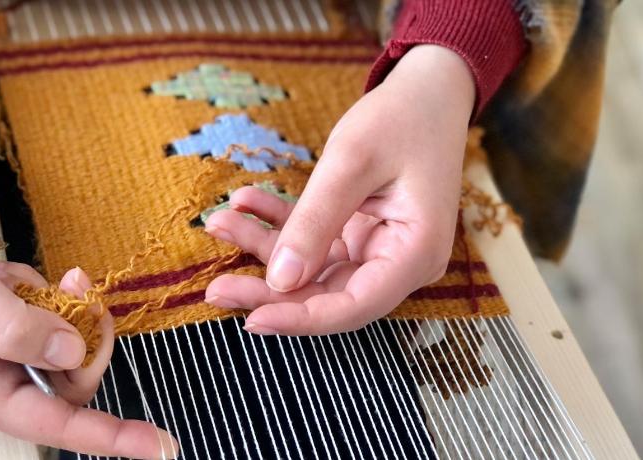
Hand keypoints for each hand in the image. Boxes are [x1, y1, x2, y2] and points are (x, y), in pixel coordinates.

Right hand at [0, 194, 176, 458]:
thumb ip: (11, 324)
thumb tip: (71, 354)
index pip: (52, 422)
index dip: (109, 437)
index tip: (159, 445)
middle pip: (72, 381)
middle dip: (89, 338)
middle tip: (82, 290)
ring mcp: (0, 347)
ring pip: (68, 347)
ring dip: (70, 310)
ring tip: (45, 276)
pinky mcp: (8, 320)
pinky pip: (54, 316)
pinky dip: (54, 294)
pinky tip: (25, 274)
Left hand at [204, 45, 475, 334]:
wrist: (427, 90)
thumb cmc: (401, 118)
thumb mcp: (351, 163)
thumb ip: (314, 222)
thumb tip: (279, 280)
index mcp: (415, 253)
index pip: (353, 307)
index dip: (300, 319)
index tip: (250, 318)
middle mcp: (399, 262)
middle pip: (327, 295)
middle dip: (268, 290)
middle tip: (215, 287)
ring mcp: (377, 249)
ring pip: (311, 269)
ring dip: (264, 247)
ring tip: (220, 222)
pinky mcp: (358, 233)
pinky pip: (312, 241)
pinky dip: (279, 222)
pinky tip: (247, 201)